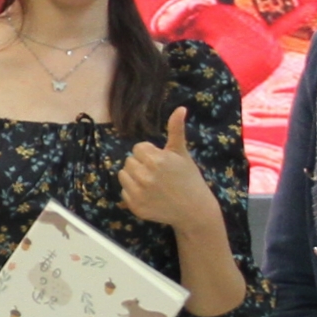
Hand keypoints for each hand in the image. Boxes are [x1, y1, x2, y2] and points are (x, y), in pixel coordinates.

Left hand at [119, 106, 221, 233]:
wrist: (194, 209)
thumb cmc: (189, 178)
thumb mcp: (182, 153)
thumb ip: (176, 129)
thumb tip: (181, 107)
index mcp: (155, 160)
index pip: (138, 148)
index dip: (150, 154)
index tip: (162, 162)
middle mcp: (145, 176)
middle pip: (129, 161)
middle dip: (141, 164)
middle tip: (158, 173)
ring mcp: (139, 193)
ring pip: (123, 175)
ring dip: (133, 177)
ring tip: (151, 183)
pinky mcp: (135, 207)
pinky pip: (123, 192)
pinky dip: (133, 192)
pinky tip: (149, 195)